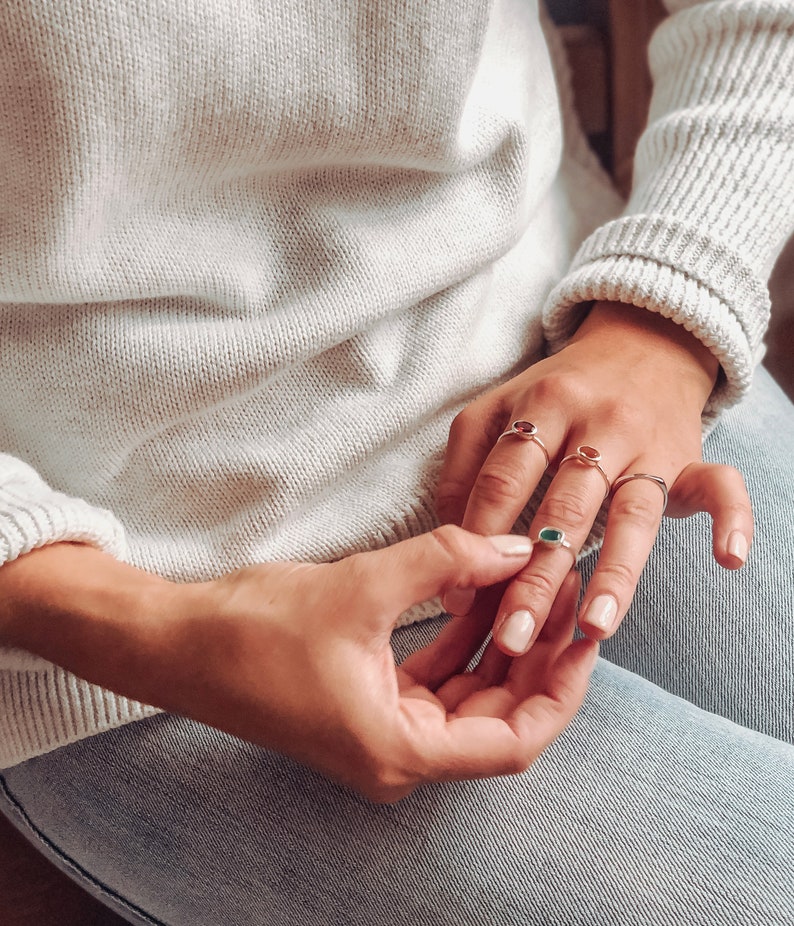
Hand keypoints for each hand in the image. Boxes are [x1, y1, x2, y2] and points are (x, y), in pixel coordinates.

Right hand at [0, 530, 596, 802]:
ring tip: (530, 587)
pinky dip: (461, 645)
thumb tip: (515, 547)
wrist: (177, 642)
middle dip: (534, 656)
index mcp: (400, 750)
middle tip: (562, 594)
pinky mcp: (365, 707)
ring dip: (499, 646)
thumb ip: (447, 560)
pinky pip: (433, 683)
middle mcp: (397, 756)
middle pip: (497, 718)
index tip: (584, 636)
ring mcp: (380, 734)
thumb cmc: (253, 628)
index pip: (515, 739)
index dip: (559, 687)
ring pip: (468, 699)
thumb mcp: (363, 585)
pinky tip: (481, 596)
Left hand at [435, 301, 752, 656]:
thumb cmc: (556, 392)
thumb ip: (468, 468)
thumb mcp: (497, 409)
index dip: (478, 537)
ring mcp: (647, 443)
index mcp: (541, 407)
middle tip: (514, 637)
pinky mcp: (689, 456)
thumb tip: (453, 543)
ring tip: (595, 627)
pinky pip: (719, 484)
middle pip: (562, 507)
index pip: (504, 480)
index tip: (461, 598)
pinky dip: (731, 518)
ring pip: (632, 512)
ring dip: (615, 572)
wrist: (640, 343)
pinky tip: (730, 560)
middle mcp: (596, 424)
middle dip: (536, 576)